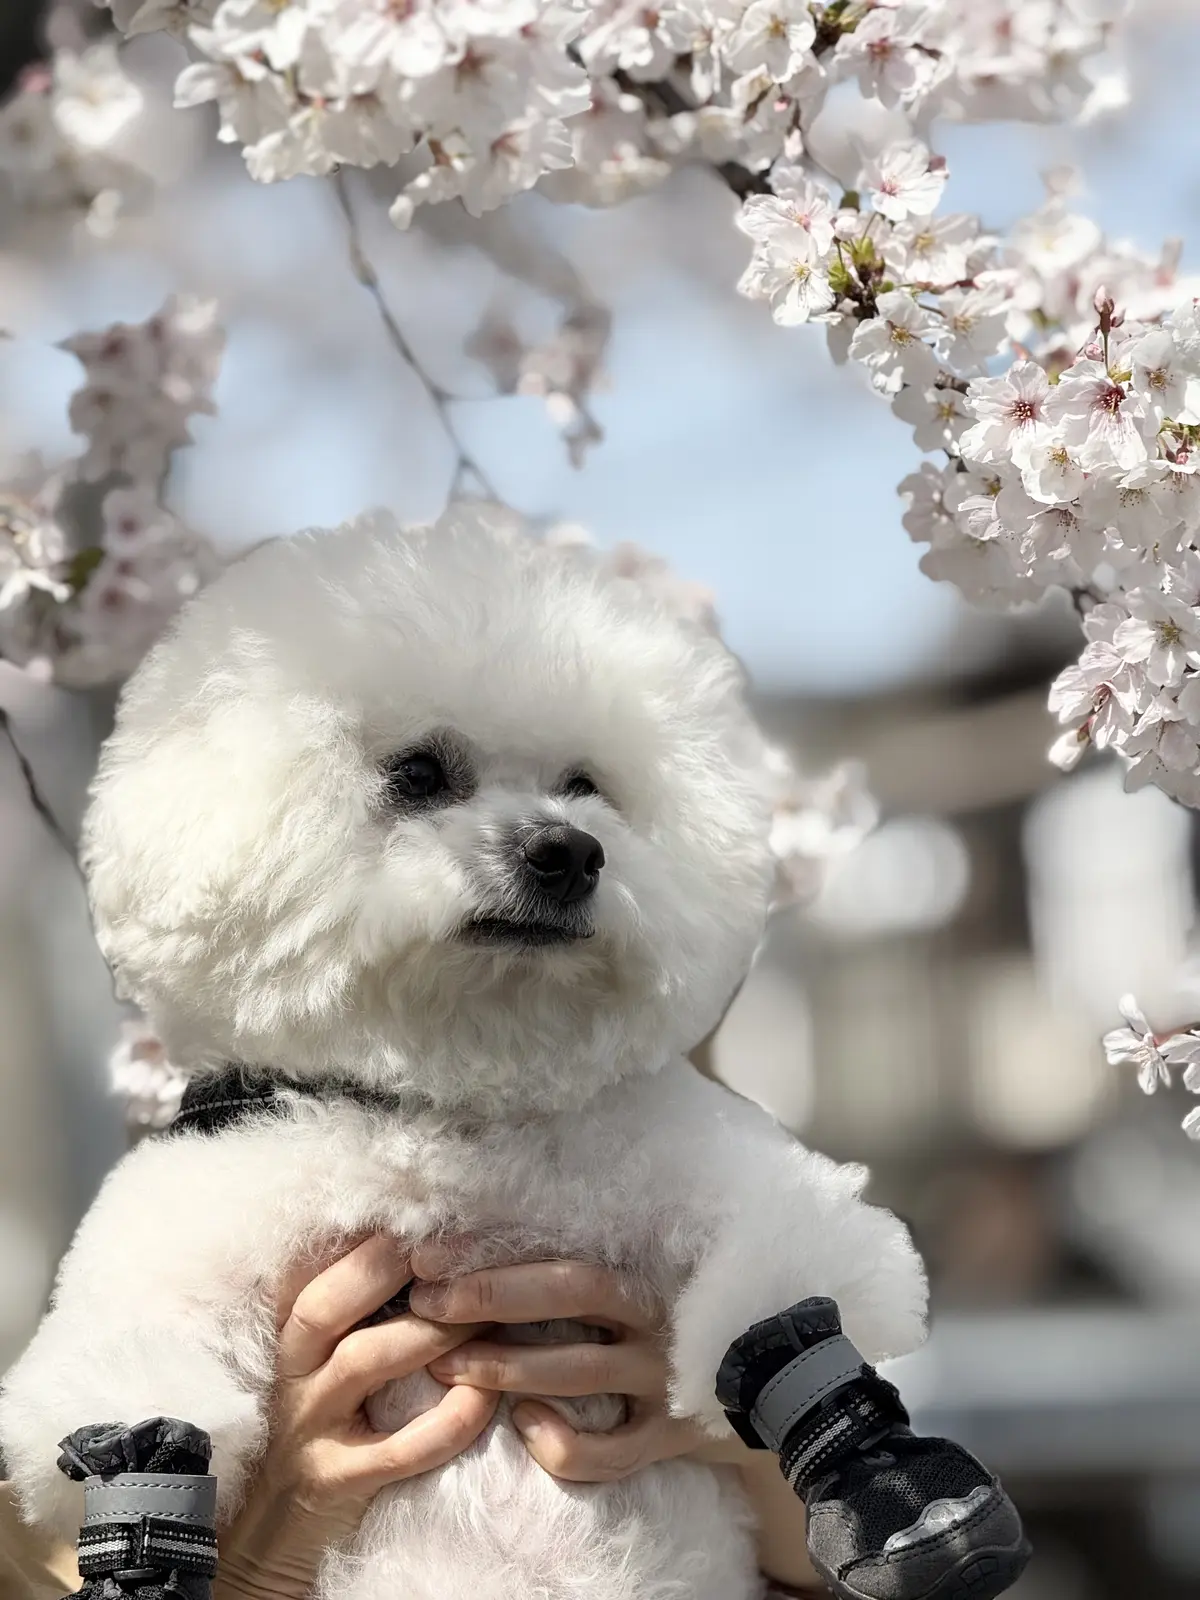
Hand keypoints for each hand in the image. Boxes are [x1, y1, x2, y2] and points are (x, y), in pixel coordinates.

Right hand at [217, 1235, 497, 1599]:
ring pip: (364, 1362)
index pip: (310, 1271)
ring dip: (429, 1332)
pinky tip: (483, 1396)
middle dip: (385, 1267)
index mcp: (288, 1334)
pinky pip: (396, 1450)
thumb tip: (417, 1238)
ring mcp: (310, 1428)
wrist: (271, 1533)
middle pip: (326, 1306)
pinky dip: (445, 1422)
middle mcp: (291, 1373)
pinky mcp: (338, 1482)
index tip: (415, 1209)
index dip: (358, 1237)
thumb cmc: (317, 1422)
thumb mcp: (316, 1359)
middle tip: (451, 1245)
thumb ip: (351, 1306)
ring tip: (485, 1312)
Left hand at [408, 1249, 718, 1482]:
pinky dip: (563, 1444)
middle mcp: (655, 1318)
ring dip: (504, 1365)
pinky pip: (611, 1452)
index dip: (493, 1255)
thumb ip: (581, 1268)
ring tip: (446, 1364)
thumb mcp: (639, 1280)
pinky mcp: (670, 1436)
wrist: (769, 1377)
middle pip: (571, 1293)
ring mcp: (664, 1377)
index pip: (560, 1253)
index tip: (430, 1254)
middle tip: (425, 1301)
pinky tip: (525, 1426)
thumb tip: (485, 1247)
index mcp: (642, 1272)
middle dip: (490, 1296)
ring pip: (579, 1370)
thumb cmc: (678, 1319)